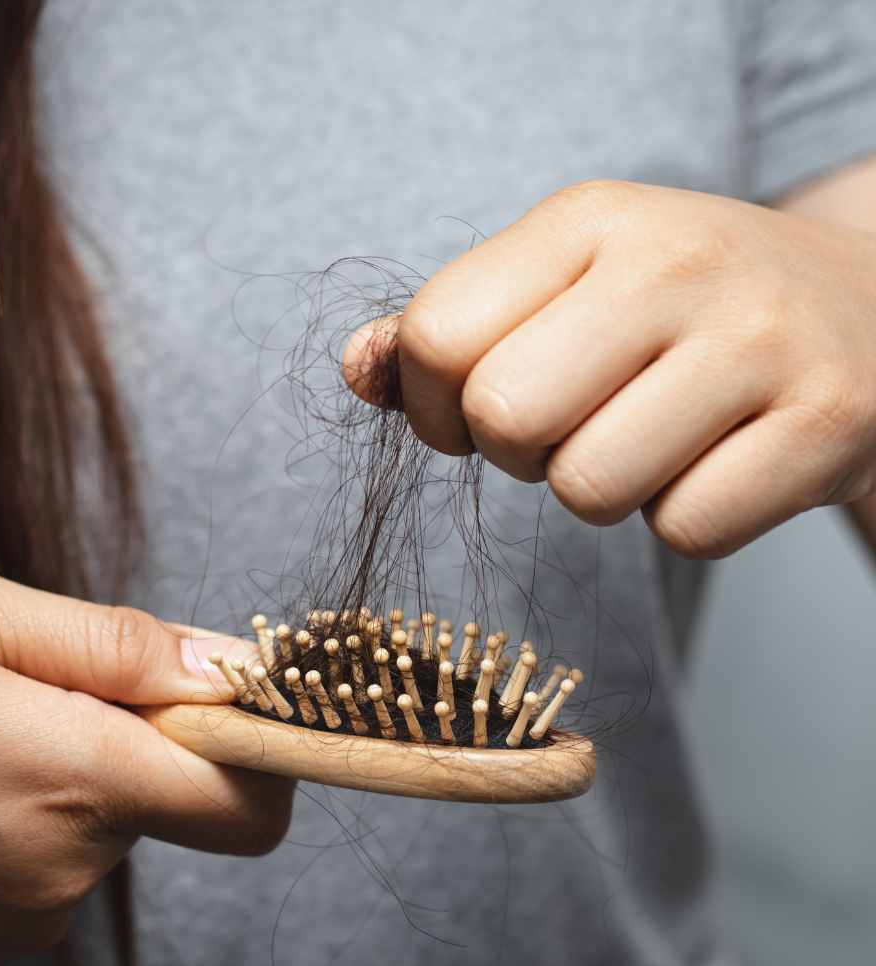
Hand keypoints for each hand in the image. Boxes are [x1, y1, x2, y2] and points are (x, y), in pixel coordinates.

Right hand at [0, 564, 292, 963]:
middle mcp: (64, 866)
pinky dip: (41, 815)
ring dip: (81, 770)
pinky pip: (63, 862)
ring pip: (116, 824)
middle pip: (179, 797)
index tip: (232, 699)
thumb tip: (227, 666)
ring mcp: (24, 916)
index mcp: (73, 776)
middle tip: (41, 687)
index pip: (248, 799)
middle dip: (142, 736)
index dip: (262, 745)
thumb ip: (115, 643)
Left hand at [344, 181, 875, 556]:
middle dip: (518, 451)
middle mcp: (675, 264)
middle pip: (504, 418)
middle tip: (572, 423)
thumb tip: (356, 371)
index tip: (476, 407)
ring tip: (650, 435)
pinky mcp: (824, 422)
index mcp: (588, 219)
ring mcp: (760, 341)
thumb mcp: (559, 283)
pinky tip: (717, 459)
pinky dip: (686, 516)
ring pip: (589, 489)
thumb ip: (445, 328)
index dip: (434, 404)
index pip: (436, 337)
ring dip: (601, 489)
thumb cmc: (675, 308)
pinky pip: (686, 530)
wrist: (857, 308)